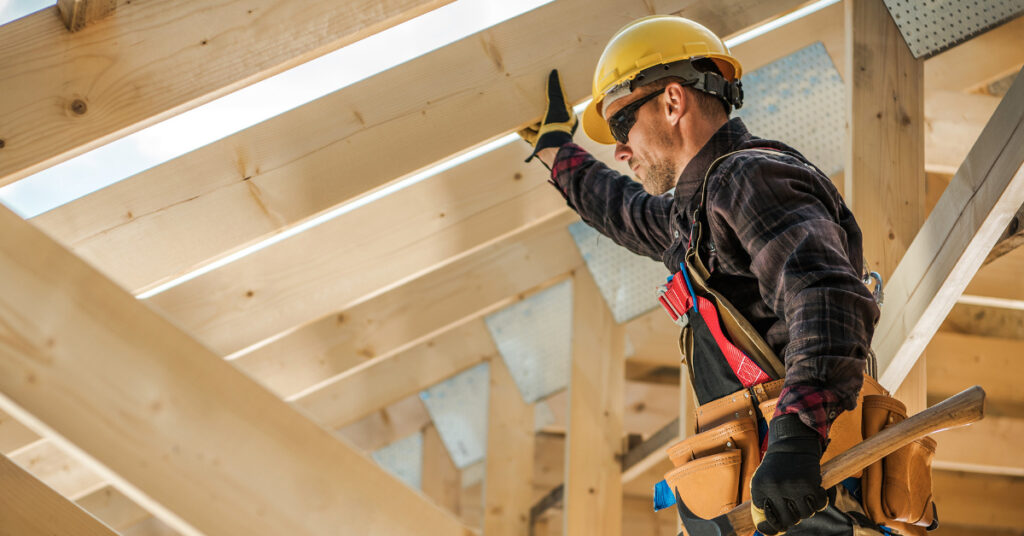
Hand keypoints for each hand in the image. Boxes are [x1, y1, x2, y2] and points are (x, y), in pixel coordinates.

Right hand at [518, 69, 576, 162]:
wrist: (552, 150)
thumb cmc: (558, 127)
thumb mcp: (557, 104)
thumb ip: (555, 90)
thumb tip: (554, 72)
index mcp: (566, 118)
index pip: (558, 103)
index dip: (551, 97)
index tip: (542, 89)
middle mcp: (557, 126)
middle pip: (544, 113)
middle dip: (536, 108)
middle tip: (528, 98)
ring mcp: (547, 134)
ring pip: (535, 123)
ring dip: (528, 118)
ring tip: (519, 108)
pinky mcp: (537, 142)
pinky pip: (527, 133)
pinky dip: (521, 128)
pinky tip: (514, 123)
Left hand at [750, 414, 828, 534]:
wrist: (791, 443)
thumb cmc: (777, 466)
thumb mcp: (762, 481)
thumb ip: (764, 503)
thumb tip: (767, 531)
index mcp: (759, 488)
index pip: (767, 519)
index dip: (773, 524)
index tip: (776, 525)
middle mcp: (774, 488)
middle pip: (787, 521)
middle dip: (792, 518)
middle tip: (793, 507)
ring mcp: (793, 487)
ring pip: (805, 515)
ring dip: (806, 509)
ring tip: (803, 497)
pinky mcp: (810, 484)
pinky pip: (819, 505)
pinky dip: (819, 502)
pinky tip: (814, 493)